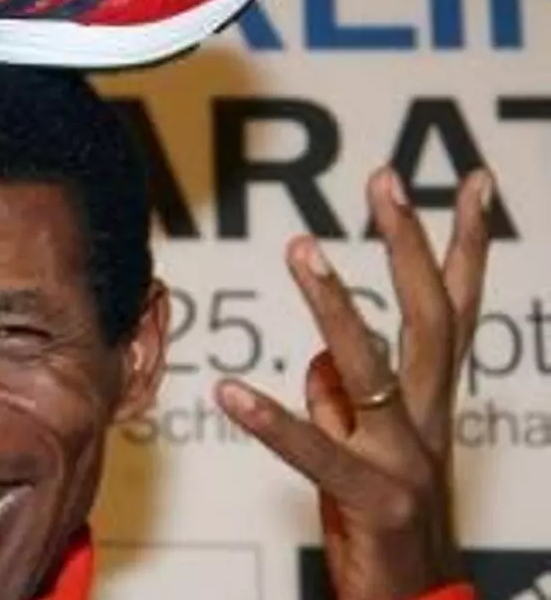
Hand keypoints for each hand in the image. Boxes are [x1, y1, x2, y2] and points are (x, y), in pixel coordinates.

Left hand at [217, 167, 493, 599]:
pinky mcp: (372, 500)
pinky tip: (231, 392)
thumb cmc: (386, 523)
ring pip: (370, 367)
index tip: (473, 183)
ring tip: (301, 249)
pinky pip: (316, 453)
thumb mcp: (372, 450)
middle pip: (427, 316)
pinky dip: (272, 421)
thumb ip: (350, 402)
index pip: (455, 309)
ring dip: (334, 304)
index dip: (466, 245)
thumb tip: (319, 358)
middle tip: (385, 180)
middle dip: (408, 243)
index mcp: (432, 402)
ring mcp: (406, 458)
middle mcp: (429, 419)